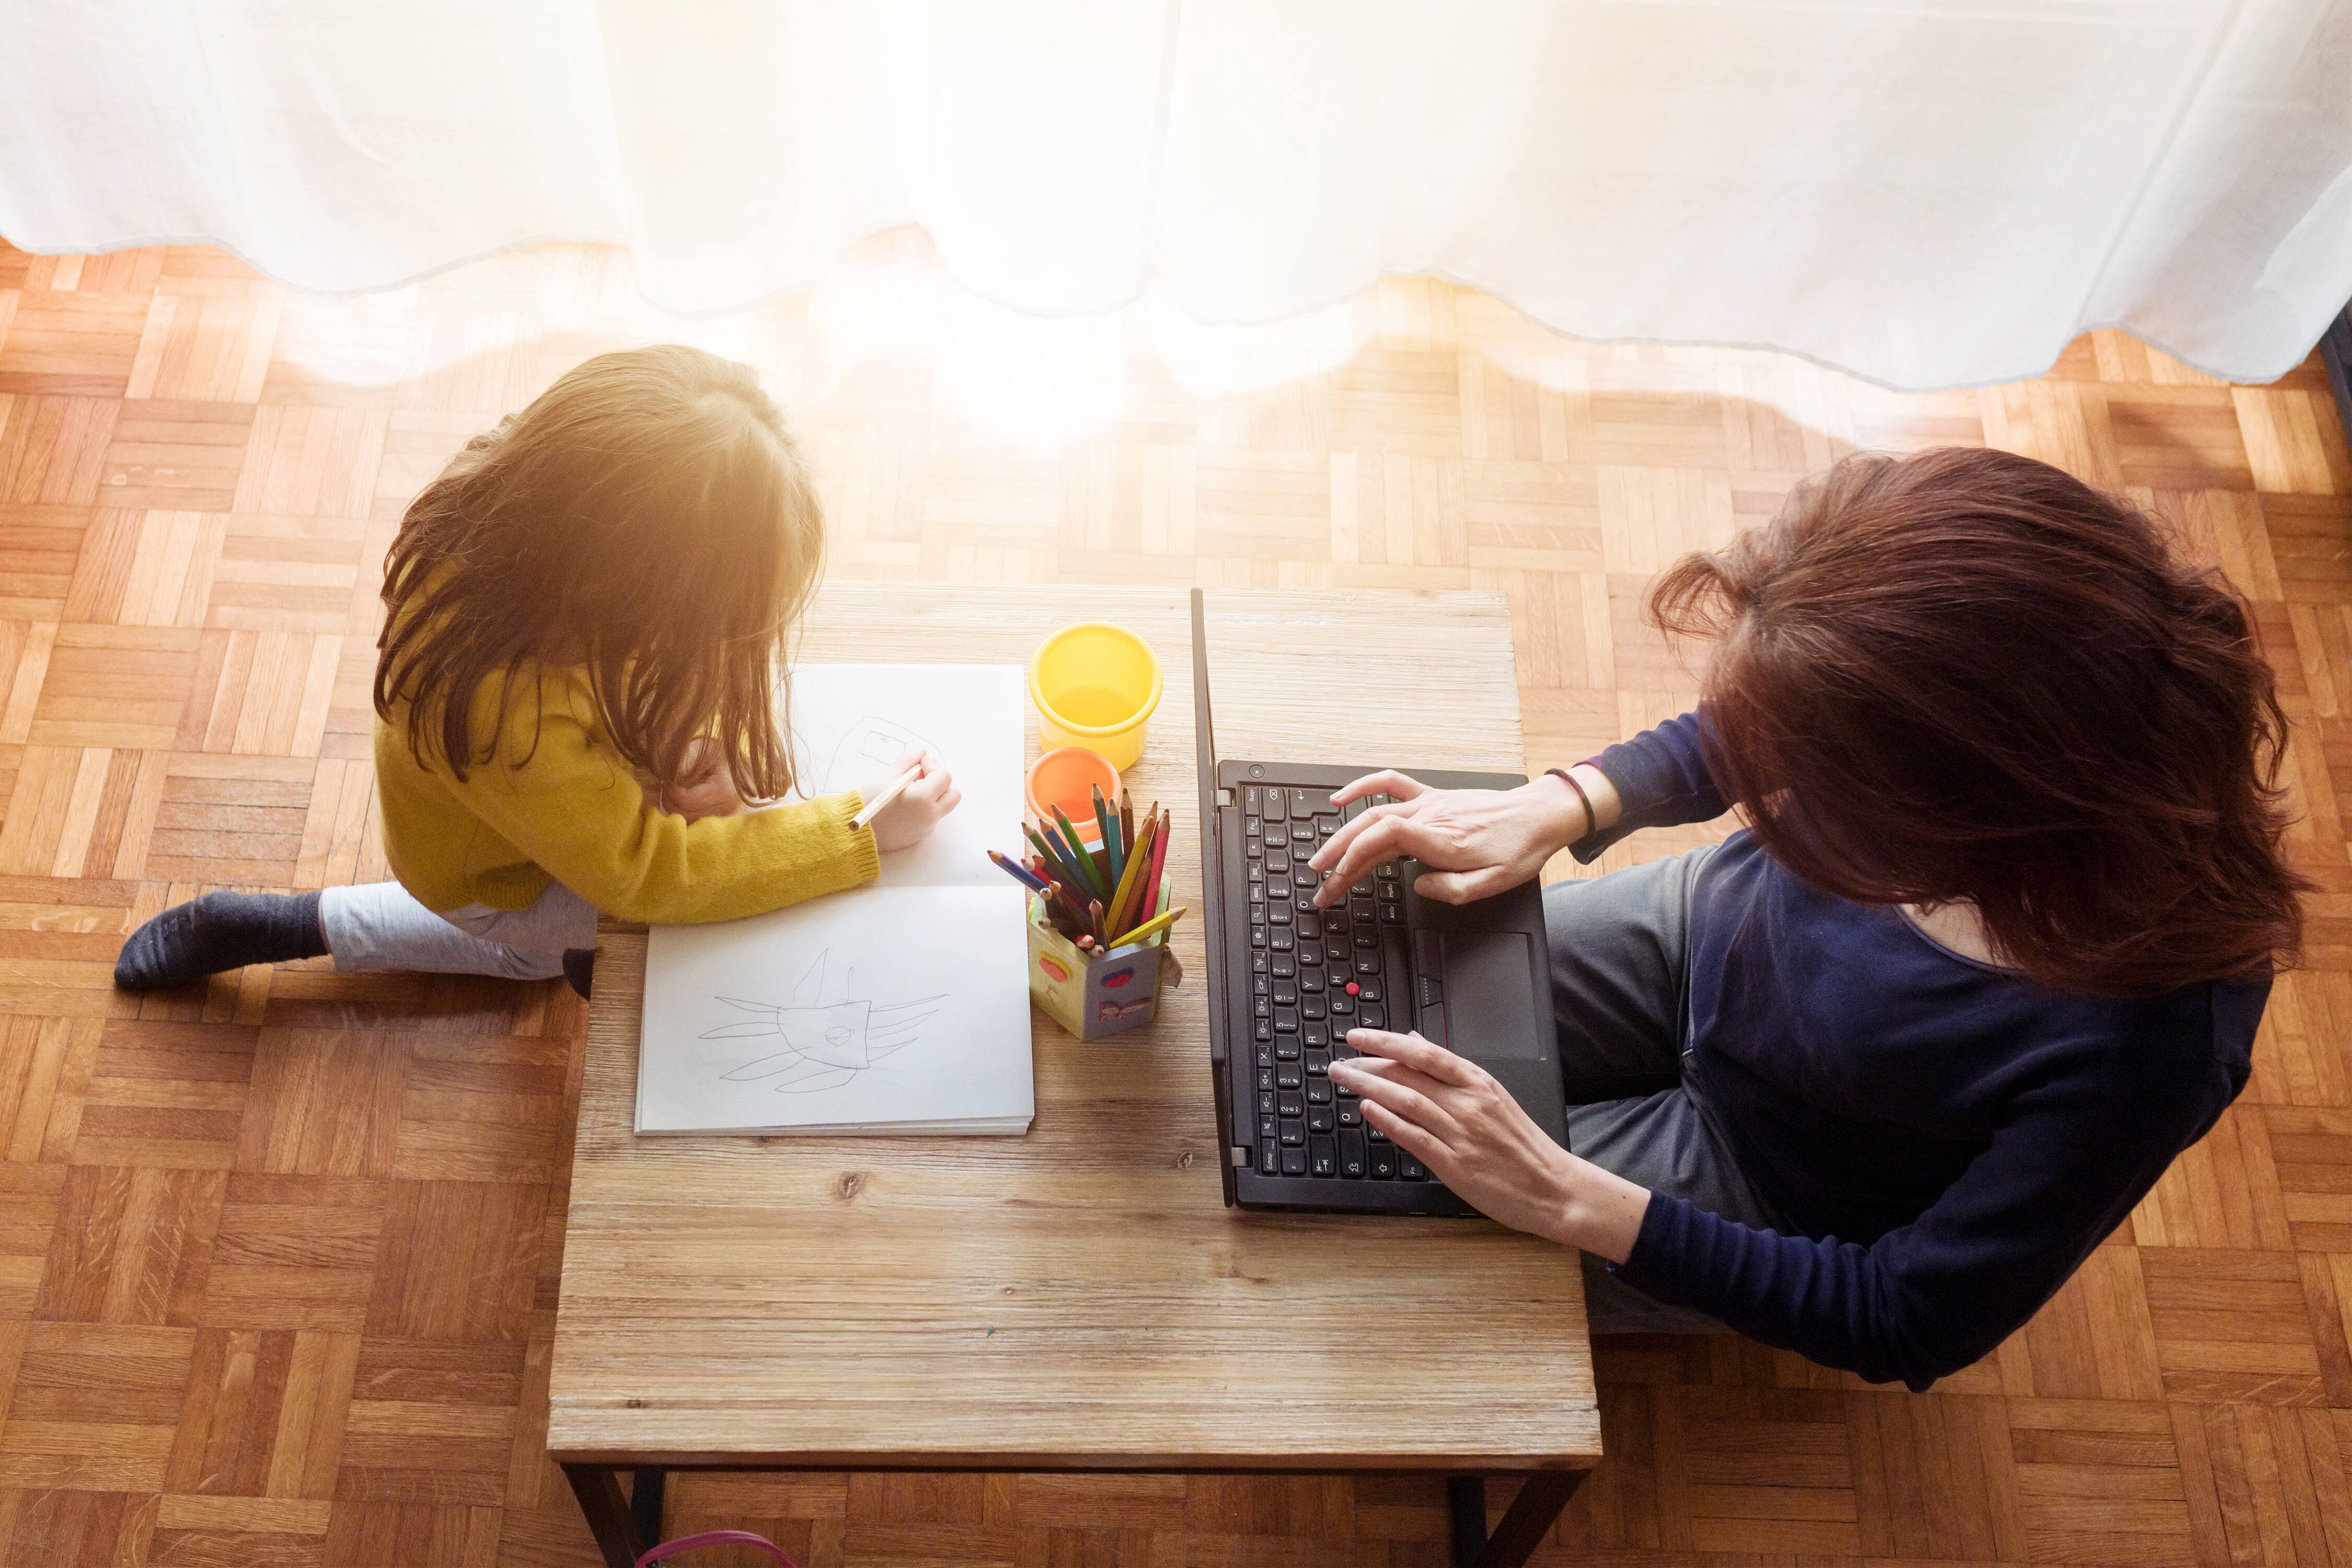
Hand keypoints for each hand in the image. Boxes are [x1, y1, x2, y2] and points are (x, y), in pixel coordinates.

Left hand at [662, 736, 745, 822]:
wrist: (745, 767)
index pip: (684, 800)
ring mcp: (723, 819)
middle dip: (670, 798)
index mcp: (723, 791)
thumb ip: (687, 758)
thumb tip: (669, 775)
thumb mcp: (706, 748)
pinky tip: (684, 797)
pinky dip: (683, 811)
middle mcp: (725, 810)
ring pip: (685, 821)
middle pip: (683, 813)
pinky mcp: (719, 823)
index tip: (667, 777)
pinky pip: (692, 822)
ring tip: (677, 788)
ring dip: (675, 805)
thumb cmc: (724, 755)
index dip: (670, 789)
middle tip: (668, 782)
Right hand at [860, 749, 960, 851]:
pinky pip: (931, 818)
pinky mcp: (920, 835)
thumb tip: (922, 752)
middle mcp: (930, 815)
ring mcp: (926, 827)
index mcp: (923, 798)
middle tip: (923, 777)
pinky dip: (925, 807)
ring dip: (934, 794)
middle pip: (953, 794)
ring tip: (912, 790)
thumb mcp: (887, 775)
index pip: (944, 776)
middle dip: (941, 781)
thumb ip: (908, 761)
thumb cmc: (867, 802)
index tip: (919, 764)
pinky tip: (906, 804)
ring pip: (943, 806)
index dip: (932, 766)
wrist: (854, 832)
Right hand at [1308, 770, 1589, 908]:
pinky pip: (1391, 784)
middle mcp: (1430, 817)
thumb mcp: (1493, 884)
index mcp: (1441, 840)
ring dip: (1342, 835)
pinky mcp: (1432, 797)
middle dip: (1338, 857)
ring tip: (1322, 858)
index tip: (1338, 879)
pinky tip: (1341, 799)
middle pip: (1369, 829)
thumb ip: (1451, 890)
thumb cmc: (1519, 848)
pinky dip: (1362, 787)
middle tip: (1320, 884)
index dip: (1354, 856)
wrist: (1541, 815)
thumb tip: (1418, 885)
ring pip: (1373, 813)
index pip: (1383, 838)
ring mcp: (1428, 803)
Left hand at [1329, 1028, 1649, 1262]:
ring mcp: (1461, 1134)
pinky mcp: (1455, 1165)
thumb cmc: (1522, 1145)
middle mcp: (1468, 1103)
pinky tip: (1367, 1111)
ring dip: (1368, 1087)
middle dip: (1367, 1064)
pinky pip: (1415, 1137)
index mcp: (1478, 1083)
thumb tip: (1417, 1042)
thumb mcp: (1492, 1095)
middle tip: (1340, 1062)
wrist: (1554, 1188)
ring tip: (1342, 1080)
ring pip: (1406, 1100)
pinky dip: (1388, 1121)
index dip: (1387, 1041)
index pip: (1425, 1052)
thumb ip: (1452, 1071)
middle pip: (1408, 1074)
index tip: (1358, 1036)